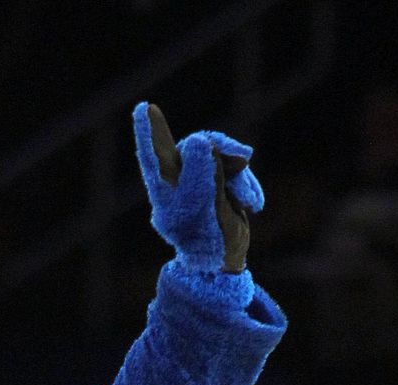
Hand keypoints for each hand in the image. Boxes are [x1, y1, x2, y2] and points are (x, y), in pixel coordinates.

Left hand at [133, 102, 263, 272]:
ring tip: (247, 202)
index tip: (144, 108)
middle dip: (222, 147)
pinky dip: (248, 185)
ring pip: (223, 157)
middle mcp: (179, 181)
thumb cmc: (206, 244)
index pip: (154, 155)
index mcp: (164, 190)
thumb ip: (200, 176)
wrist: (223, 263)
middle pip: (197, 147)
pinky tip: (253, 205)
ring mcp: (201, 181)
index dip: (150, 132)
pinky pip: (237, 170)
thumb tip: (200, 142)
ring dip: (241, 178)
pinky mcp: (222, 183)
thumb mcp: (201, 211)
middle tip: (244, 154)